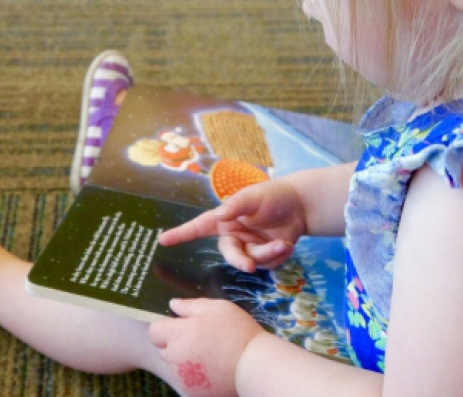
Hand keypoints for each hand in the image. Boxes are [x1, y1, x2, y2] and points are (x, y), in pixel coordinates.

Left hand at [148, 299, 264, 396]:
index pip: (154, 331)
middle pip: (163, 349)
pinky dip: (194, 375)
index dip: (166, 327)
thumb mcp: (215, 308)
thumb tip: (173, 304)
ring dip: (183, 359)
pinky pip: (186, 380)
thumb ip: (190, 306)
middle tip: (198, 339)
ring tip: (208, 354)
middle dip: (174, 343)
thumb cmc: (235, 331)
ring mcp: (183, 377)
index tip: (182, 326)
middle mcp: (174, 358)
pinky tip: (212, 368)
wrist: (254, 364)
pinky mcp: (192, 391)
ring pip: (174, 365)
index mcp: (177, 335)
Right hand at [159, 179, 305, 271]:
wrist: (300, 207)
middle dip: (239, 260)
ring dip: (268, 254)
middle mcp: (233, 235)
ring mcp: (248, 247)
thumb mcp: (253, 197)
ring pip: (251, 261)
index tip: (162, 240)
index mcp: (224, 219)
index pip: (199, 227)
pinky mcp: (264, 256)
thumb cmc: (273, 196)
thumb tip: (219, 216)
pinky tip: (287, 243)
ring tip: (284, 242)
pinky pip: (266, 264)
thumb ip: (236, 206)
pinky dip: (278, 256)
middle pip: (229, 254)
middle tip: (249, 266)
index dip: (181, 234)